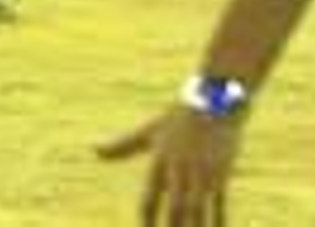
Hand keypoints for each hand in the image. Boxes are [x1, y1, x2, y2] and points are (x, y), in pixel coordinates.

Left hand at [97, 105, 242, 224]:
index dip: (147, 220)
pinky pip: (219, 206)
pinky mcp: (221, 175)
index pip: (150, 199)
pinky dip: (218, 223)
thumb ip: (123, 146)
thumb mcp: (149, 131)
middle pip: (176, 210)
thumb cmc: (177, 117)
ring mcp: (202, 173)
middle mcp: (181, 170)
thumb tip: (94, 151)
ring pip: (198, 211)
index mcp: (161, 162)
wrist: (215, 101)